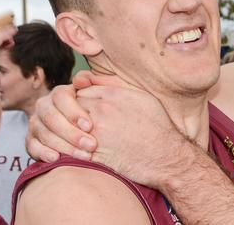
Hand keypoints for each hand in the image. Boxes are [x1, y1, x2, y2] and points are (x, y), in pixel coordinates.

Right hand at [26, 82, 96, 162]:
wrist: (88, 129)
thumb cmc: (98, 110)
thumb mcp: (100, 93)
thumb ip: (94, 83)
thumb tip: (81, 80)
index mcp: (60, 93)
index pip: (61, 97)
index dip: (74, 112)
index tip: (90, 126)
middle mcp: (44, 106)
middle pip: (51, 117)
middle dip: (72, 133)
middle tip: (91, 145)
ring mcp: (36, 123)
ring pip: (44, 133)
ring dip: (64, 146)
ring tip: (83, 156)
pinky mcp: (30, 140)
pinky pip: (32, 147)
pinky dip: (44, 153)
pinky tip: (57, 159)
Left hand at [75, 74, 182, 188]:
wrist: (165, 156)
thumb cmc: (156, 125)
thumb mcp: (141, 96)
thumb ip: (114, 84)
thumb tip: (92, 78)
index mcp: (112, 95)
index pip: (80, 89)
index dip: (80, 97)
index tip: (84, 104)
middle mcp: (101, 112)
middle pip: (71, 106)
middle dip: (72, 112)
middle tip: (78, 119)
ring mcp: (96, 134)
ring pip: (69, 128)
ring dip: (70, 131)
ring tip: (78, 134)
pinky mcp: (94, 154)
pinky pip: (72, 148)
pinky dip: (73, 148)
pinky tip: (81, 149)